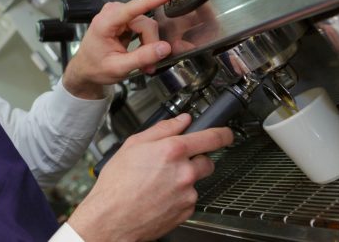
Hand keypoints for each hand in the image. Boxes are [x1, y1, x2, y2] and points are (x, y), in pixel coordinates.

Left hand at [62, 0, 172, 98]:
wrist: (85, 69)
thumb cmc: (96, 68)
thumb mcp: (119, 68)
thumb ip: (142, 57)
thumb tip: (165, 47)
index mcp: (105, 23)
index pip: (131, 9)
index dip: (151, 1)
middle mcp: (111, 13)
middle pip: (144, 23)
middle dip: (150, 44)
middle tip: (149, 66)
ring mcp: (117, 13)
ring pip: (146, 25)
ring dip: (149, 44)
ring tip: (145, 63)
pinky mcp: (123, 18)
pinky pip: (143, 26)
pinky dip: (145, 40)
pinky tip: (142, 53)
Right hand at [68, 114, 232, 241]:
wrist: (112, 217)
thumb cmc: (117, 183)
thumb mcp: (133, 144)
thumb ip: (162, 129)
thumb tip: (181, 121)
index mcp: (173, 151)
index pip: (212, 137)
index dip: (222, 133)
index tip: (225, 134)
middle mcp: (185, 172)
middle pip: (207, 160)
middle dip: (196, 159)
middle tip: (174, 162)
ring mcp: (188, 193)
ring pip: (195, 180)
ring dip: (184, 179)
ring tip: (159, 182)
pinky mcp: (187, 210)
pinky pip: (189, 198)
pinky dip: (178, 196)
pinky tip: (159, 195)